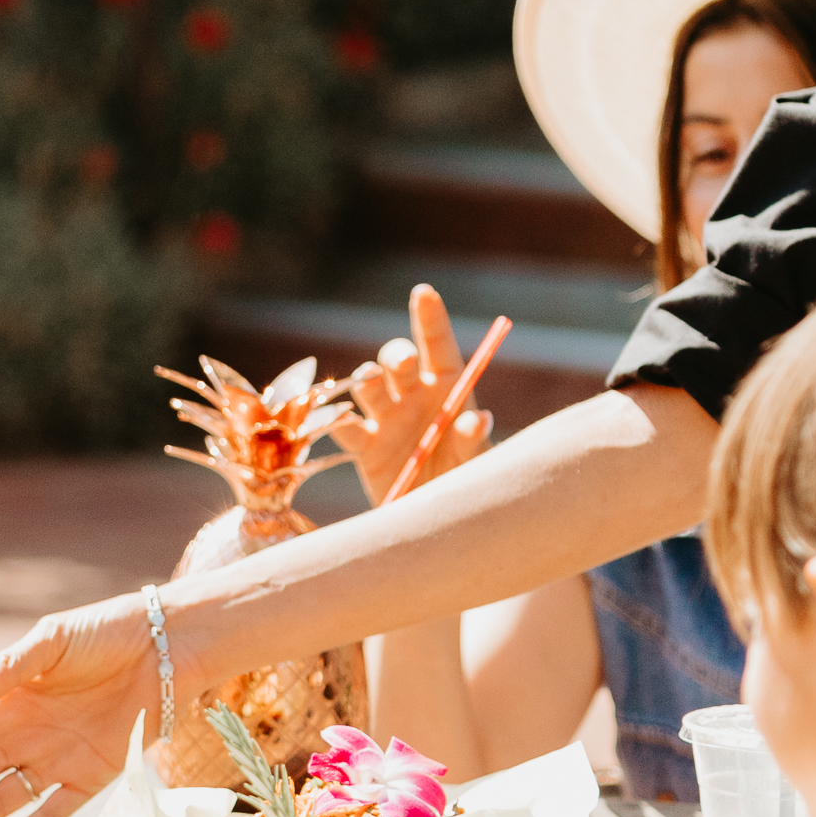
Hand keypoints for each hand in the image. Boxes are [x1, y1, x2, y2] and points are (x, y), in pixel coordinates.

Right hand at [339, 285, 493, 503]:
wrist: (436, 522)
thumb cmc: (467, 484)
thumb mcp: (477, 465)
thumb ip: (475, 444)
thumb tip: (478, 420)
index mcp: (448, 390)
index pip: (438, 346)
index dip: (430, 319)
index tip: (423, 293)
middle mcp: (414, 397)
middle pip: (397, 363)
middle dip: (395, 356)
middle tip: (399, 366)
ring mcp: (386, 420)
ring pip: (368, 387)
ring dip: (367, 381)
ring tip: (371, 384)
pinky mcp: (365, 447)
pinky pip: (345, 428)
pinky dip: (338, 421)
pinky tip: (341, 418)